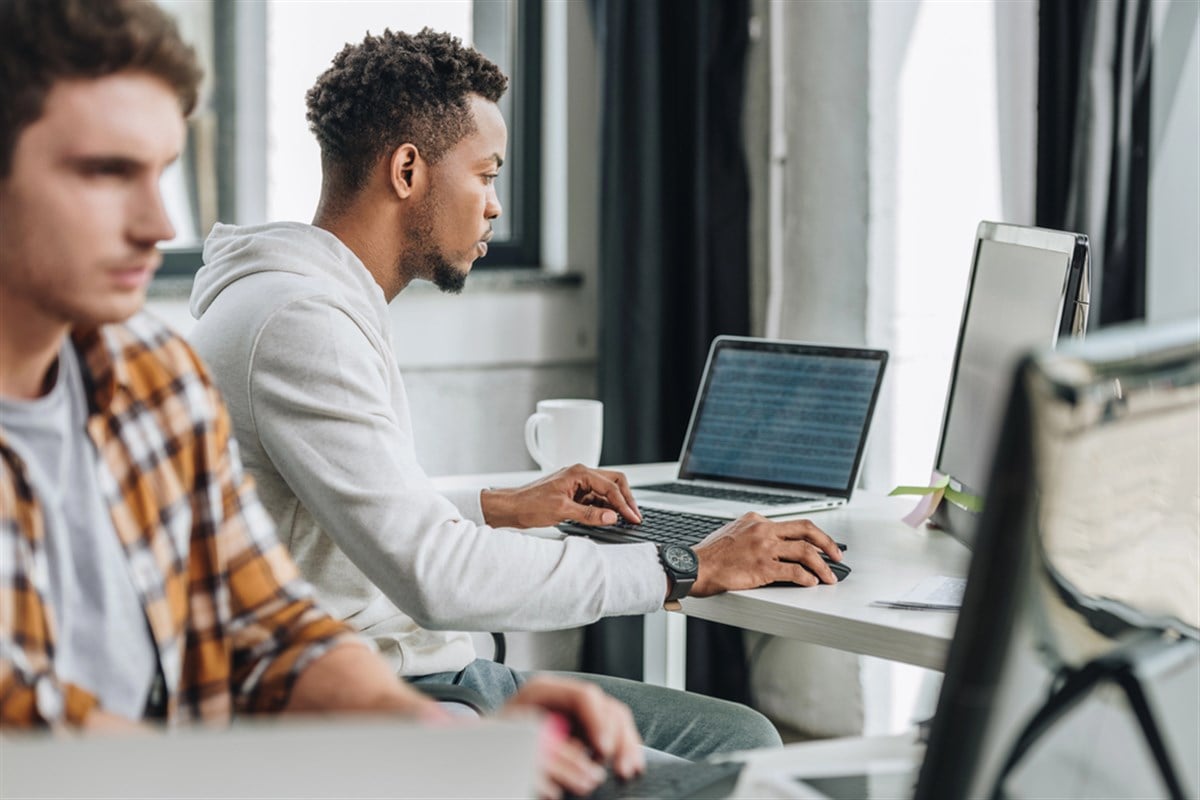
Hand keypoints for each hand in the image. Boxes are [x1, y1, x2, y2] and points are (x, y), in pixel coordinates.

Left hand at [481, 465, 641, 528]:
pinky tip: (608, 518)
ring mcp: (577, 484)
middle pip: (613, 482)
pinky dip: (604, 508)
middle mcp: (580, 475)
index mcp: (579, 473)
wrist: (511, 507)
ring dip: (615, 505)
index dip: (624, 504)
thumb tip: (611, 517)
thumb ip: (589, 514)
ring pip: (605, 491)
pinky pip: (595, 499)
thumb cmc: (529, 504)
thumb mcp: (561, 510)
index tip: (633, 518)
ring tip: (624, 519)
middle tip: (634, 516)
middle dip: (625, 499)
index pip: (611, 487)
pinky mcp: (574, 495)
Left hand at [502, 675, 643, 799]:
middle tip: (620, 766)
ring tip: (626, 769)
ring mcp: (575, 712)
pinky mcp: (582, 729)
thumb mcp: (516, 740)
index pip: (583, 697)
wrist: (483, 749)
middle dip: (618, 738)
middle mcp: (563, 697)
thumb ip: (548, 747)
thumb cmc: (495, 741)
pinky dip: (623, 748)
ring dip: (625, 745)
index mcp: (543, 691)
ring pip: (615, 718)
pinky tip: (630, 763)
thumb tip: (579, 761)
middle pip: (605, 707)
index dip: (598, 722)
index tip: (601, 749)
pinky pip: (613, 732)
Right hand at [690, 513, 842, 595]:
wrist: (693, 567)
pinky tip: (811, 583)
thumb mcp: (731, 533)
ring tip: (829, 576)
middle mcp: (762, 530)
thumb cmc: (708, 556)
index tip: (819, 543)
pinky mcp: (762, 567)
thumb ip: (752, 535)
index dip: (810, 535)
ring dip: (822, 565)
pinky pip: (793, 572)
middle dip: (827, 542)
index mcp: (755, 520)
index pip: (791, 524)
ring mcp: (763, 548)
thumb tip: (771, 545)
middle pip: (805, 529)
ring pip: (804, 551)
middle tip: (837, 554)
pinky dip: (807, 578)